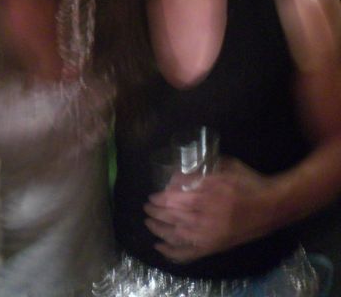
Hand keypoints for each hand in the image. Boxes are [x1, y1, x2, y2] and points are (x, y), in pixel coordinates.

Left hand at [144, 158, 274, 262]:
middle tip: (147, 207)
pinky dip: (173, 252)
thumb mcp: (224, 167)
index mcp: (209, 196)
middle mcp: (207, 218)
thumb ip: (200, 171)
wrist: (272, 206)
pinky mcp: (214, 246)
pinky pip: (189, 253)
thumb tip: (177, 175)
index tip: (152, 196)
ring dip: (159, 229)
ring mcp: (210, 235)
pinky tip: (160, 247)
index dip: (160, 199)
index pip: (175, 200)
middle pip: (173, 218)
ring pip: (177, 235)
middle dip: (156, 213)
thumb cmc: (248, 182)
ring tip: (149, 223)